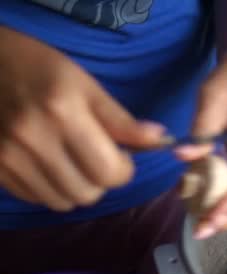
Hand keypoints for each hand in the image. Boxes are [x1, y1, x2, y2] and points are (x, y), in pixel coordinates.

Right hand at [0, 27, 165, 210]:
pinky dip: (51, 189)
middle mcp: (33, 139)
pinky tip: (51, 165)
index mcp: (64, 113)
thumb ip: (121, 119)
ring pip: (62, 202)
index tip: (123, 157)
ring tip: (75, 163)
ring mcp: (9, 157)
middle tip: (99, 159)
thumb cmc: (40, 68)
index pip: (108, 172)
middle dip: (102, 181)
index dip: (124, 170)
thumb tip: (161, 141)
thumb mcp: (86, 84)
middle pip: (88, 193)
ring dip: (78, 188)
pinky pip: (36, 199)